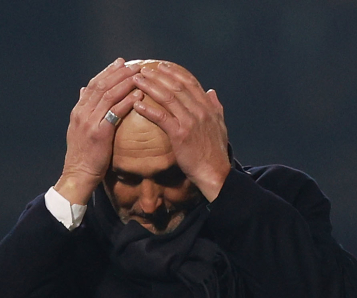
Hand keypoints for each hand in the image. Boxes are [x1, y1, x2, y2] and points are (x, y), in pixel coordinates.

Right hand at [55, 59, 141, 204]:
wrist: (78, 174)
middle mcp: (82, 112)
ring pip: (109, 95)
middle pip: (102, 85)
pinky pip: (115, 111)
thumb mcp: (78, 128)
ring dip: (125, 82)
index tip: (121, 63)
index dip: (108, 71)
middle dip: (119, 72)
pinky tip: (138, 94)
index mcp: (78, 110)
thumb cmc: (83, 155)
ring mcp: (90, 122)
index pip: (93, 84)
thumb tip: (83, 90)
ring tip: (140, 75)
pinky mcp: (99, 132)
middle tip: (134, 65)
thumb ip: (83, 109)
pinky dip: (127, 100)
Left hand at [131, 62, 230, 200]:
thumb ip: (216, 107)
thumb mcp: (220, 126)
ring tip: (137, 80)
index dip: (175, 73)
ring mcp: (190, 122)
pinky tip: (137, 104)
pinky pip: (162, 118)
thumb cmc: (215, 153)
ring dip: (151, 87)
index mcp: (208, 107)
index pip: (190, 83)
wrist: (214, 172)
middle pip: (177, 86)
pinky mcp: (180, 135)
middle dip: (159, 75)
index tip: (162, 66)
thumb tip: (211, 91)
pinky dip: (149, 110)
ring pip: (168, 98)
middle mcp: (200, 111)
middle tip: (144, 68)